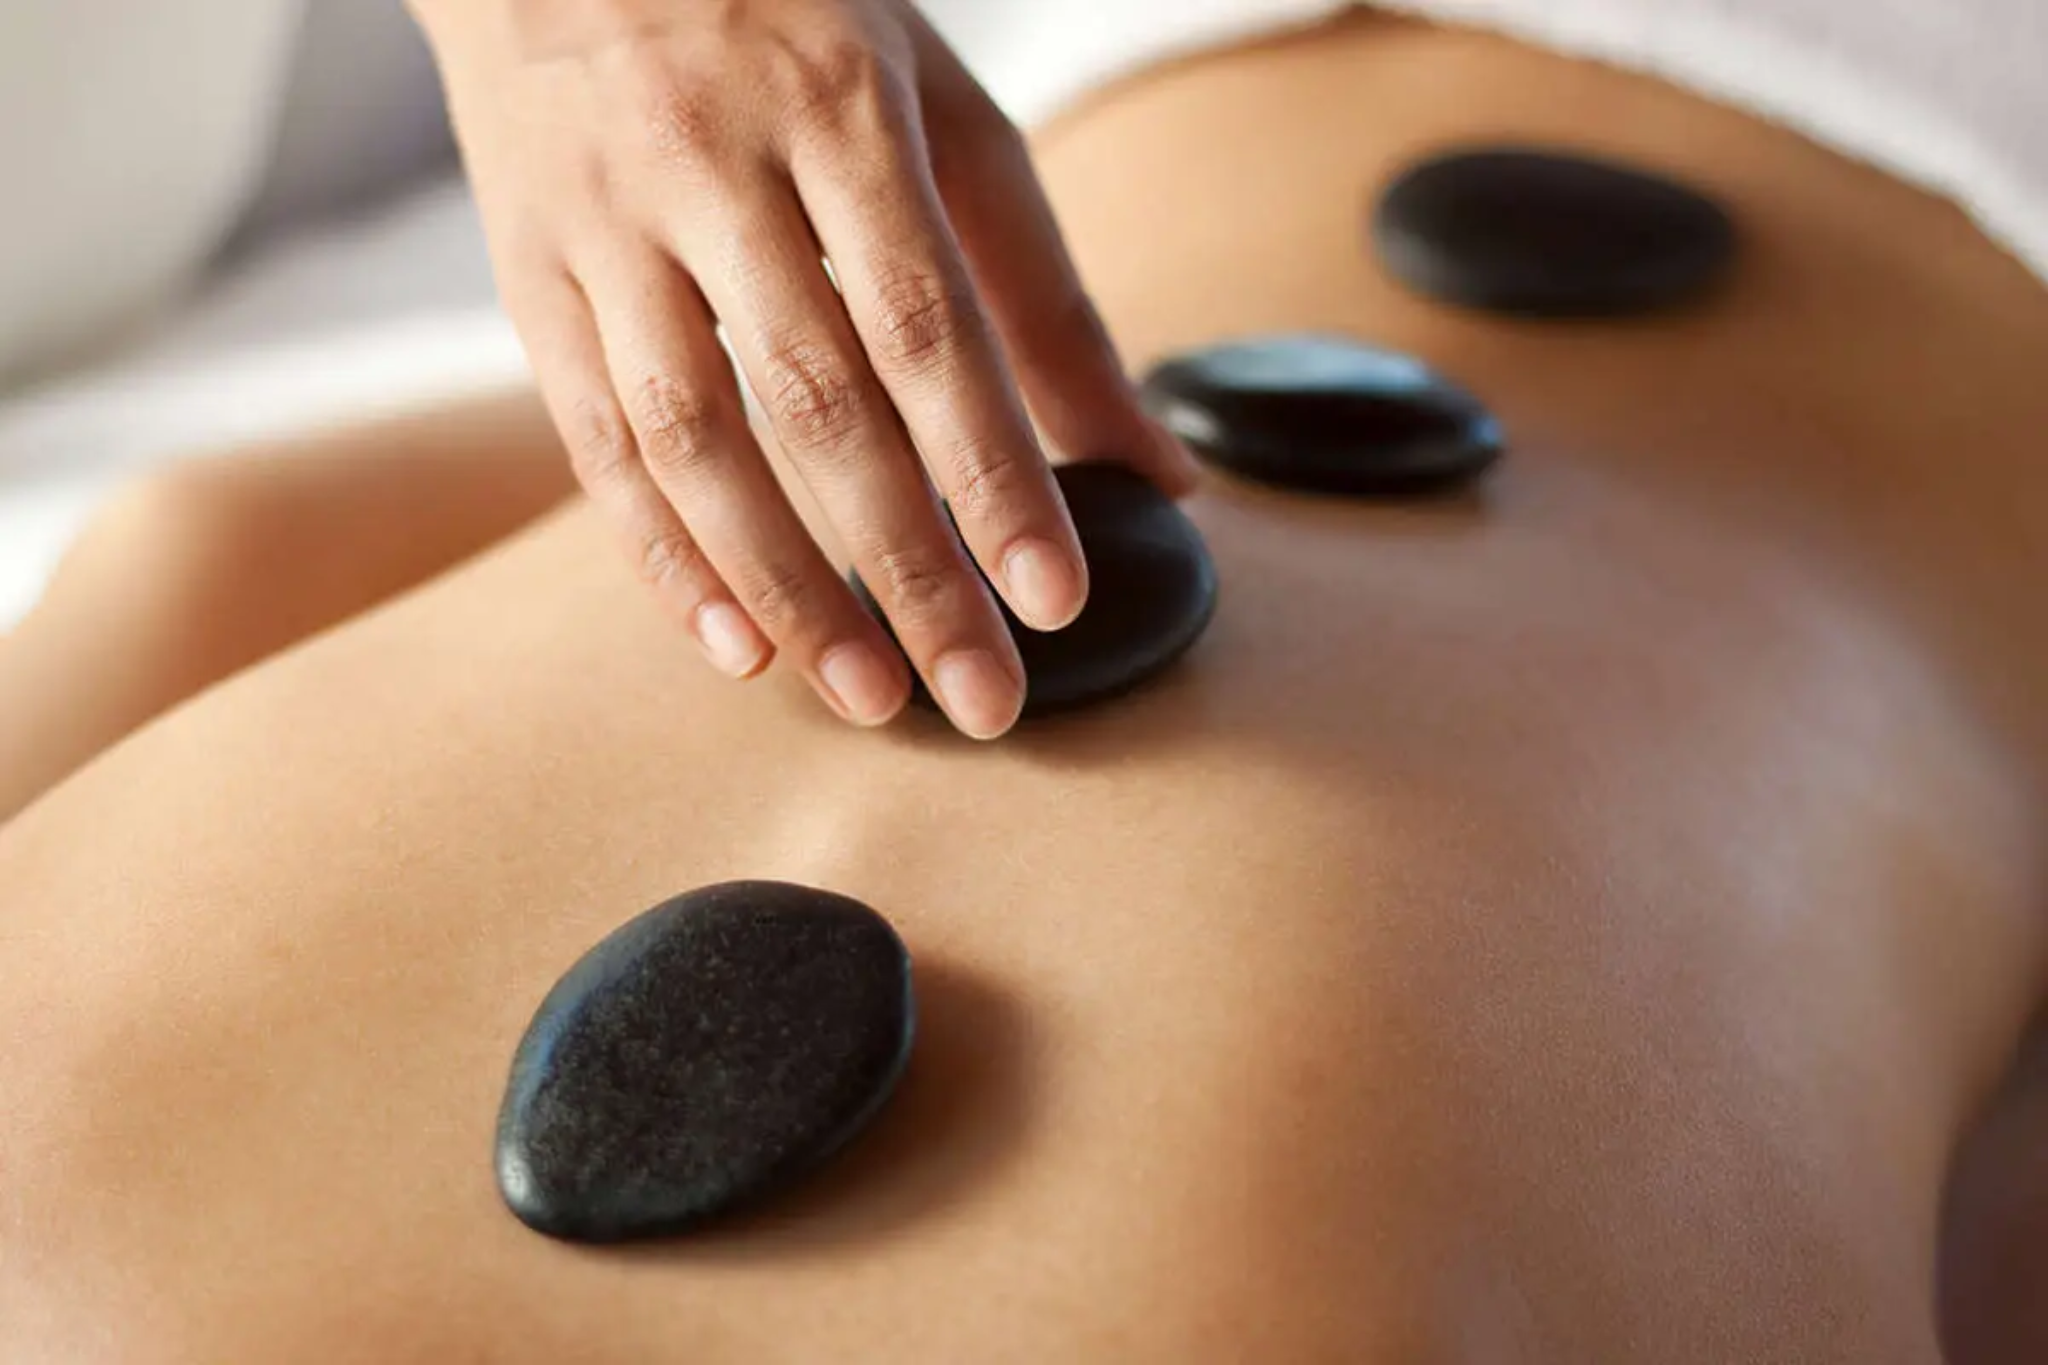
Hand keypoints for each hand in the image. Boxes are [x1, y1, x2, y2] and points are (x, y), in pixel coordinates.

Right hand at [412, 0, 1198, 737]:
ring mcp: (606, 222)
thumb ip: (1040, 292)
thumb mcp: (936, 116)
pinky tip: (736, 646)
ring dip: (785, 587)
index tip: (1052, 598)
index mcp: (837, 109)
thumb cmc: (788, 27)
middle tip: (983, 697)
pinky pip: (591, 439)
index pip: (928, 325)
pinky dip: (663, 556)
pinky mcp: (526, 273)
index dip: (995, 471)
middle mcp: (712, 164)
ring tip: (869, 695)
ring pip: (694, 438)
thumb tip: (1158, 463)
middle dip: (909, 567)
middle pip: (819, 403)